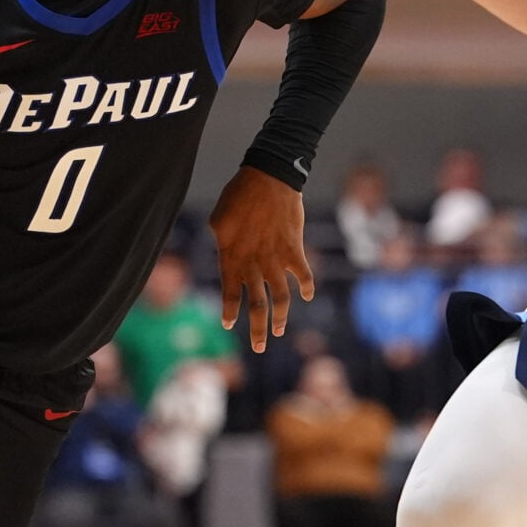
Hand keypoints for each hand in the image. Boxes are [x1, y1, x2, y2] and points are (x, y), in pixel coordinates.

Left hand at [209, 166, 313, 352]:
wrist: (269, 178)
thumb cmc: (239, 195)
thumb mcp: (219, 220)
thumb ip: (222, 243)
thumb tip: (223, 254)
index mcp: (232, 256)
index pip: (228, 293)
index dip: (229, 311)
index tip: (229, 326)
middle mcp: (254, 263)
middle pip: (256, 305)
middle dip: (258, 330)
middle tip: (259, 348)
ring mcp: (275, 259)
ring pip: (281, 298)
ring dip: (281, 317)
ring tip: (280, 331)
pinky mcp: (294, 250)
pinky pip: (303, 275)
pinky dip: (306, 287)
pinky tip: (307, 296)